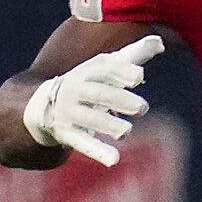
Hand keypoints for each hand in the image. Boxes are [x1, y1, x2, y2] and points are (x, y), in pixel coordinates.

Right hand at [24, 35, 162, 167]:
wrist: (42, 104)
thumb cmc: (87, 83)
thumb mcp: (105, 68)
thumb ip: (132, 56)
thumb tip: (159, 42)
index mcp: (88, 71)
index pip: (106, 69)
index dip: (122, 72)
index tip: (138, 77)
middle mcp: (76, 90)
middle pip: (98, 94)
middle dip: (119, 99)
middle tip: (142, 107)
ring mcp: (69, 112)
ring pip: (89, 119)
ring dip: (108, 125)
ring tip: (126, 131)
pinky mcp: (66, 133)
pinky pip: (82, 143)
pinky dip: (98, 152)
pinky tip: (114, 160)